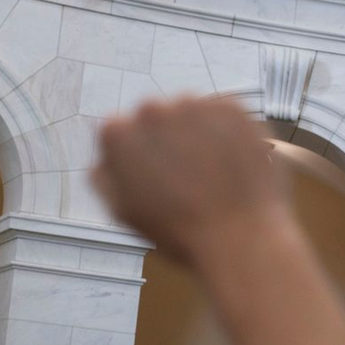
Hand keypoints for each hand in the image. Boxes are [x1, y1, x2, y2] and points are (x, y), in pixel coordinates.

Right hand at [92, 98, 284, 266]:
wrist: (239, 238)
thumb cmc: (180, 232)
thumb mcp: (124, 210)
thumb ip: (105, 176)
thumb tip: (105, 157)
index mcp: (116, 133)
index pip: (123, 131)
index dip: (142, 155)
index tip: (159, 175)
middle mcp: (151, 110)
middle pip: (158, 118)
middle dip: (170, 140)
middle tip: (191, 176)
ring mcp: (193, 105)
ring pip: (192, 112)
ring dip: (200, 133)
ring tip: (214, 174)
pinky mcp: (231, 108)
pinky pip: (226, 114)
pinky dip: (229, 132)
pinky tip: (233, 163)